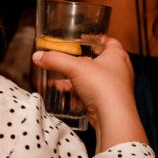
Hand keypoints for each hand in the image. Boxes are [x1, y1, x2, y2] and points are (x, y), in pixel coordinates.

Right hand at [32, 37, 146, 149]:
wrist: (113, 118)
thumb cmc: (103, 86)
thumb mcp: (75, 67)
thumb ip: (55, 60)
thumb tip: (38, 56)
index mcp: (117, 55)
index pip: (108, 41)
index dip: (95, 39)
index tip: (83, 40)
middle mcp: (119, 70)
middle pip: (98, 59)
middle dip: (82, 60)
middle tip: (68, 58)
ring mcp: (115, 87)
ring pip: (94, 78)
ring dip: (78, 77)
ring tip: (61, 76)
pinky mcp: (109, 102)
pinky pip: (92, 92)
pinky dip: (80, 91)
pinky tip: (65, 92)